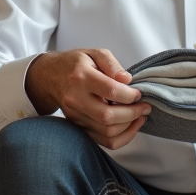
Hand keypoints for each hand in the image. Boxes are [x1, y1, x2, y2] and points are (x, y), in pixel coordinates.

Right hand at [25, 49, 149, 149]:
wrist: (50, 77)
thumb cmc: (75, 64)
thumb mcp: (94, 53)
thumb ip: (113, 65)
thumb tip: (127, 80)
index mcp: (81, 77)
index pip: (110, 91)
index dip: (130, 95)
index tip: (139, 93)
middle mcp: (76, 99)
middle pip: (108, 116)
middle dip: (133, 114)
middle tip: (145, 107)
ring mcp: (76, 116)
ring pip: (106, 132)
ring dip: (129, 127)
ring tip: (140, 116)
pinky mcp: (78, 126)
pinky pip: (103, 141)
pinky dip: (122, 137)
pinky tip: (131, 126)